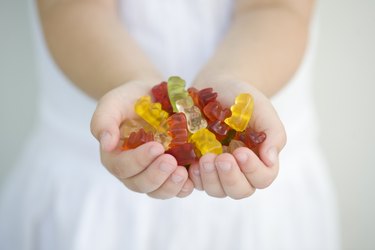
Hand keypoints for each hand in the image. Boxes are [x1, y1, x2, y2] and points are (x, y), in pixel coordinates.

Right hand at [90, 81, 193, 198]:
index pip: (122, 167)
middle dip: (156, 176)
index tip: (156, 147)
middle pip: (140, 184)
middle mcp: (132, 170)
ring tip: (182, 173)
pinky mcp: (170, 172)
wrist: (152, 94)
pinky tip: (192, 179)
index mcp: (115, 156)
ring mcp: (152, 172)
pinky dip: (183, 187)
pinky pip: (175, 188)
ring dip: (170, 186)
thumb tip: (106, 144)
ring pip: (157, 191)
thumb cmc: (129, 99)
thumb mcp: (112, 103)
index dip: (138, 161)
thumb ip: (104, 121)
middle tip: (171, 162)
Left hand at [188, 79, 286, 198]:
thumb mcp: (262, 110)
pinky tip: (192, 164)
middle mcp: (240, 170)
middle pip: (240, 190)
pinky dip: (195, 177)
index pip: (263, 178)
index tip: (240, 151)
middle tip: (221, 158)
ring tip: (205, 158)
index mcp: (260, 159)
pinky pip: (197, 183)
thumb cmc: (244, 99)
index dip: (253, 170)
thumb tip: (271, 160)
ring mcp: (218, 171)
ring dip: (211, 179)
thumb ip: (272, 133)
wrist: (219, 87)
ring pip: (217, 190)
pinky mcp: (200, 167)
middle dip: (230, 178)